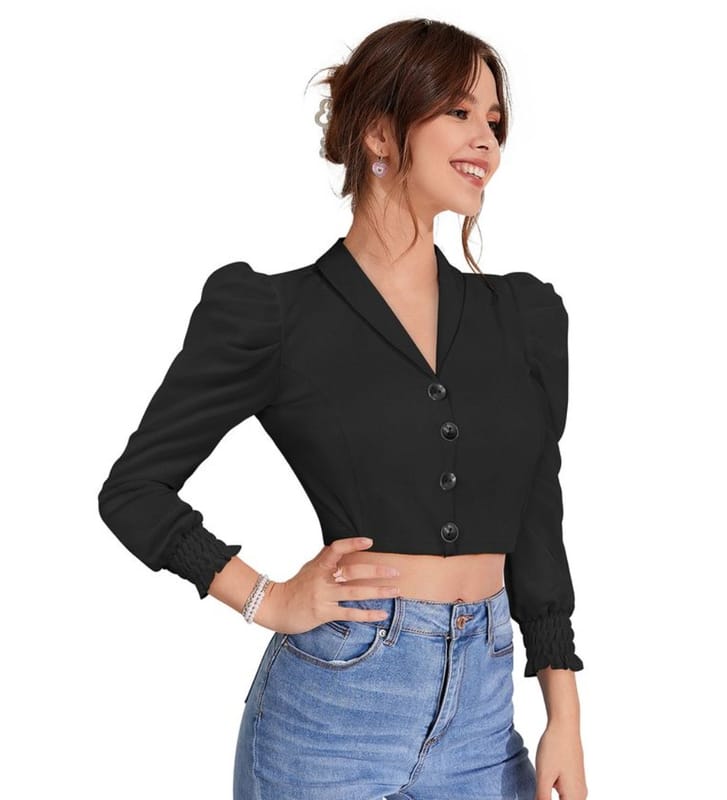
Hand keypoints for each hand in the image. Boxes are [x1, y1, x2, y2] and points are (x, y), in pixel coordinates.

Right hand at [252, 536, 400, 633]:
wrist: (276, 607)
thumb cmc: (296, 587)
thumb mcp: (309, 568)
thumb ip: (326, 559)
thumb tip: (341, 548)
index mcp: (319, 565)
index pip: (336, 549)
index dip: (353, 544)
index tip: (370, 542)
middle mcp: (322, 579)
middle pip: (352, 571)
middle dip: (376, 571)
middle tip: (395, 571)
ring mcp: (323, 596)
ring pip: (355, 593)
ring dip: (378, 592)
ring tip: (395, 590)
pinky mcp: (324, 613)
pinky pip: (350, 613)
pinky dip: (368, 614)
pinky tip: (382, 614)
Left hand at [534, 720, 586, 799]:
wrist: (564, 725)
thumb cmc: (554, 748)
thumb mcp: (544, 776)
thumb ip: (542, 798)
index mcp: (574, 797)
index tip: (538, 794)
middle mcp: (581, 795)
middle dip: (548, 799)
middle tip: (539, 790)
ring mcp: (580, 787)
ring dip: (550, 798)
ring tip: (541, 788)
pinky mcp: (576, 779)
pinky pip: (567, 795)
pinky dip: (556, 795)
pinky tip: (546, 786)